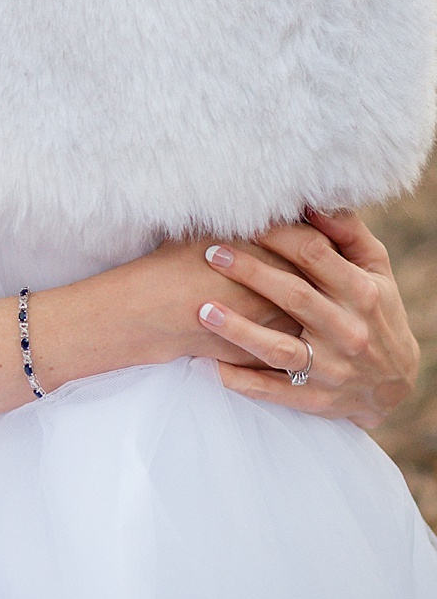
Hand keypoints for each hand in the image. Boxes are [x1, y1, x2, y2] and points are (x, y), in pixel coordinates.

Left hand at [198, 207, 418, 428]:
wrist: (395, 384)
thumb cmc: (376, 312)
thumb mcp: (375, 272)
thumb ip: (347, 234)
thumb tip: (313, 200)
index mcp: (361, 293)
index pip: (315, 255)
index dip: (277, 234)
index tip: (243, 218)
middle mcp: (347, 330)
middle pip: (294, 296)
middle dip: (250, 272)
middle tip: (210, 251)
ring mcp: (330, 368)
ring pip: (280, 349)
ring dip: (239, 330)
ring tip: (202, 309)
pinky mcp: (314, 398)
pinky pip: (273, 390)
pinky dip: (241, 381)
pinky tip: (208, 365)